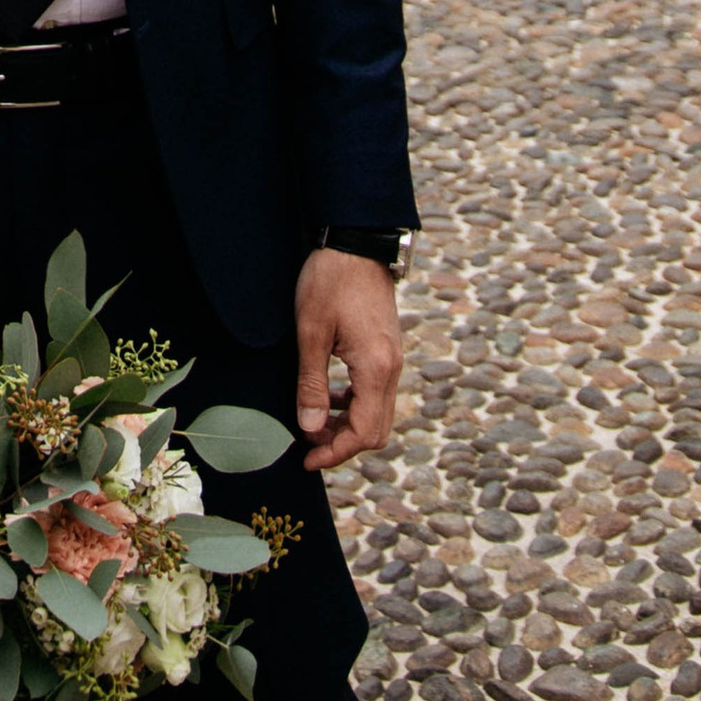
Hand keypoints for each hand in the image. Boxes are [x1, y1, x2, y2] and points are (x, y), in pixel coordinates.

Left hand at [294, 248, 403, 472]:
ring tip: (313, 420)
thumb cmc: (330, 280)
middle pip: (376, 430)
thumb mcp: (311, 332)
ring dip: (348, 425)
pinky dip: (355, 404)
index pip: (364, 433)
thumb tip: (311, 429)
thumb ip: (312, 384)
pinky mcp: (388, 350)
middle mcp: (392, 369)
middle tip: (307, 442)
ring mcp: (393, 359)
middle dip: (342, 444)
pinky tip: (330, 394)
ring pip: (378, 413)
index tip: (307, 459)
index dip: (335, 453)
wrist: (356, 241)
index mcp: (376, 368)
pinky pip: (377, 392)